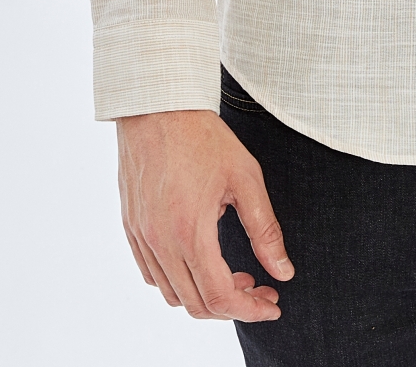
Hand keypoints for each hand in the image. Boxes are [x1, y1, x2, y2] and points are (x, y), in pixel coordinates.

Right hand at [116, 109, 292, 321]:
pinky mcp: (131, 227)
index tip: (272, 303)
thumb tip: (283, 271)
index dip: (251, 309)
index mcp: (190, 232)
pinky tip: (201, 261)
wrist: (158, 106)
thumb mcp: (246, 178)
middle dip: (234, 306)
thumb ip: (265, 230)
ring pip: (172, 294)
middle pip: (196, 304)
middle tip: (260, 288)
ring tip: (235, 275)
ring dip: (205, 296)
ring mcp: (141, 236)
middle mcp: (160, 242)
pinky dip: (178, 281)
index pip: (220, 297)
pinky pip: (152, 274)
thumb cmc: (203, 137)